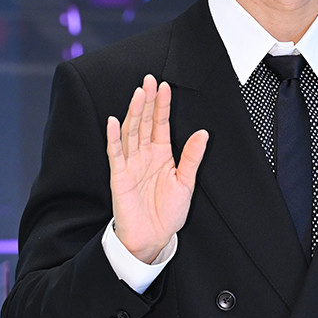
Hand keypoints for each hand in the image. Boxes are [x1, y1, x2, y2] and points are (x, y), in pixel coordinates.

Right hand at [106, 74, 207, 262]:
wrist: (153, 237)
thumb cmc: (167, 212)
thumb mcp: (186, 183)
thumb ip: (192, 157)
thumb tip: (203, 133)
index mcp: (161, 154)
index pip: (161, 124)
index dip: (162, 105)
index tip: (164, 85)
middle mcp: (145, 155)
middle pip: (144, 122)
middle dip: (147, 101)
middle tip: (148, 80)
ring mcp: (130, 163)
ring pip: (131, 132)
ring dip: (133, 113)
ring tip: (137, 95)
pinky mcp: (119, 176)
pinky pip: (115, 153)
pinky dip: (114, 138)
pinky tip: (113, 121)